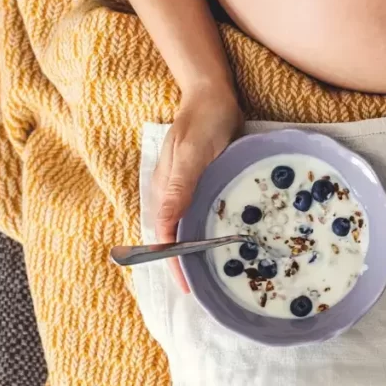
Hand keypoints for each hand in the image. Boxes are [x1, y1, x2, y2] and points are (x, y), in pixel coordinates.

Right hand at [153, 88, 243, 291]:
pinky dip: (205, 233)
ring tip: (213, 276)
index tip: (188, 287)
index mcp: (163, 191)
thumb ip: (180, 185)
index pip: (163, 238)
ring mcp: (182, 191)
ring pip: (183, 230)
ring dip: (194, 252)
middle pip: (170, 239)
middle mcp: (168, 195)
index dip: (174, 264)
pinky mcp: (197, 185)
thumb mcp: (194, 152)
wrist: (212, 94)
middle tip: (204, 290)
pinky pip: (197, 216)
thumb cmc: (204, 120)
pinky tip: (223, 242)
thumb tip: (164, 222)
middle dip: (182, 265)